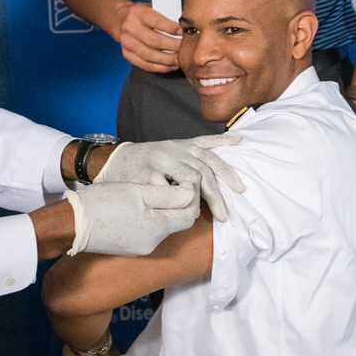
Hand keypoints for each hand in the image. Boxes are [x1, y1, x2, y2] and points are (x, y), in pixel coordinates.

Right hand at [64, 180, 197, 255]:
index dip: (188, 197)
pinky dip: (145, 215)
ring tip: (140, 188)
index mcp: (157, 229)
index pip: (188, 216)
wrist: (72, 223)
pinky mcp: (128, 247)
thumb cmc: (103, 204)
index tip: (178, 181)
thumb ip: (169, 195)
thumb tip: (190, 195)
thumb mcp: (139, 192)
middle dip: (170, 198)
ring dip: (156, 205)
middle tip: (153, 178)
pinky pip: (146, 229)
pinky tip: (132, 202)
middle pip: (174, 220)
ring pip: (159, 224)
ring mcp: (139, 247)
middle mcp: (151, 243)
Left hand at [98, 134, 243, 221]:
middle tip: (224, 216)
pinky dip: (223, 140)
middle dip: (216, 194)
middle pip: (203, 170)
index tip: (200, 213)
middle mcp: (174, 148)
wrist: (116, 159)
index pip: (190, 177)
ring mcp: (180, 144)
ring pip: (210, 157)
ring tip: (240, 188)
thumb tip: (183, 205)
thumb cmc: (123, 177)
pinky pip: (206, 141)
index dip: (197, 196)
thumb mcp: (134, 189)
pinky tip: (239, 139)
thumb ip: (157, 194)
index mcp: (160, 158)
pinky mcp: (184, 143)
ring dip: (227, 173)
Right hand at [117, 1, 181, 72]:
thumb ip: (166, 15)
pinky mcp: (126, 54)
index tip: (183, 32)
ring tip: (180, 60)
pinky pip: (144, 64)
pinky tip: (171, 66)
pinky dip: (159, 67)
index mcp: (138, 13)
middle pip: (153, 40)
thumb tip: (186, 27)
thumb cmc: (143, 14)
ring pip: (148, 55)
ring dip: (167, 60)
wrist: (120, 19)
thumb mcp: (152, 7)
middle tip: (185, 49)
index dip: (171, 28)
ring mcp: (126, 42)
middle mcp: (130, 27)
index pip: (156, 21)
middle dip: (172, 46)